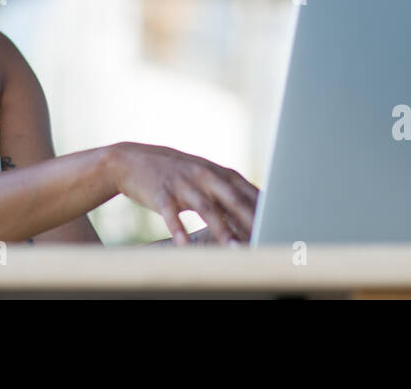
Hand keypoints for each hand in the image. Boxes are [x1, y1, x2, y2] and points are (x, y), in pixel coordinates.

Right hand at [108, 142, 258, 245]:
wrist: (131, 160)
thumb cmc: (174, 173)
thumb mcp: (202, 176)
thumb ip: (226, 193)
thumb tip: (255, 211)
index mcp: (216, 172)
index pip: (246, 191)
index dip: (263, 208)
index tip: (279, 224)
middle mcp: (202, 175)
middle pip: (232, 199)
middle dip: (250, 219)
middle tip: (265, 238)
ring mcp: (182, 183)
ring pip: (206, 208)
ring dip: (221, 230)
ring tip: (233, 249)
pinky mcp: (161, 193)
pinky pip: (171, 213)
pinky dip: (179, 229)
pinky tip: (184, 244)